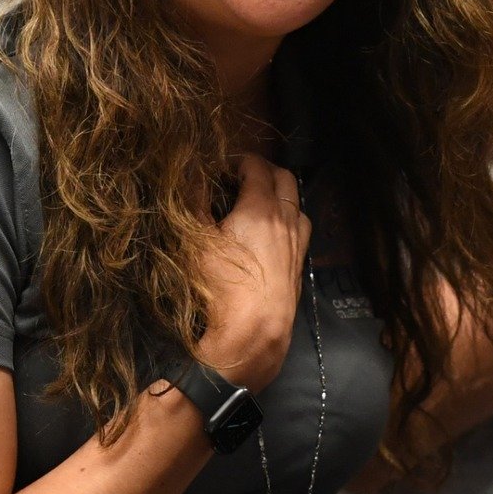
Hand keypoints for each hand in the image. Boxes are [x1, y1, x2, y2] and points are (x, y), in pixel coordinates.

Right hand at [194, 156, 309, 392]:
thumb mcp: (196, 241)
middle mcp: (286, 219)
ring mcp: (297, 242)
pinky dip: (289, 217)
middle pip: (284, 178)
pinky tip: (273, 231)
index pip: (256, 166)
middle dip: (264, 170)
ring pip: (296, 202)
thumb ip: (194, 202)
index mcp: (260, 208)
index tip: (223, 166)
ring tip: (258, 201)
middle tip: (240, 176)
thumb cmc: (220, 286)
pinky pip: (300, 227)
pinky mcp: (300, 263)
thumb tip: (192, 175)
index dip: (239, 160)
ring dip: (280, 193)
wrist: (251, 333)